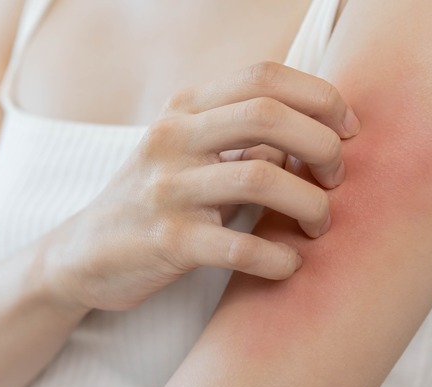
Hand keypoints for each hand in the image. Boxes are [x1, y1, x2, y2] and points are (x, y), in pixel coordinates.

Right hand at [45, 62, 359, 310]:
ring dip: (311, 204)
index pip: (263, 77)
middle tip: (337, 178)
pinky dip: (279, 258)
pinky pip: (239, 247)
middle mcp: (172, 139)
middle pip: (267, 115)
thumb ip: (243, 137)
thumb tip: (316, 135)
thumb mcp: (188, 153)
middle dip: (322, 145)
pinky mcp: (166, 242)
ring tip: (318, 225)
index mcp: (183, 110)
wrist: (83, 255)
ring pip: (261, 178)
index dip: (319, 96)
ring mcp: (166, 190)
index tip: (347, 130)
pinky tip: (288, 265)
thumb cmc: (154, 201)